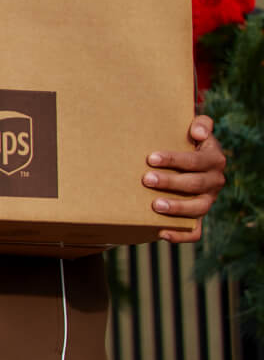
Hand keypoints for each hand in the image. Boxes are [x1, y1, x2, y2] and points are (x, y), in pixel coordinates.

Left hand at [144, 115, 225, 242]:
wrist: (188, 163)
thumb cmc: (186, 142)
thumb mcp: (196, 129)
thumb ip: (201, 124)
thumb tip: (198, 132)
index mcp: (213, 159)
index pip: (196, 161)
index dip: (175, 159)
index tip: (151, 158)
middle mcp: (214, 181)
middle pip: (194, 184)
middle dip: (170, 182)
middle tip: (146, 179)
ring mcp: (207, 200)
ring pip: (198, 208)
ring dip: (177, 208)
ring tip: (155, 205)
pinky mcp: (197, 217)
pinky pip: (195, 232)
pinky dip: (181, 235)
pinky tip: (162, 233)